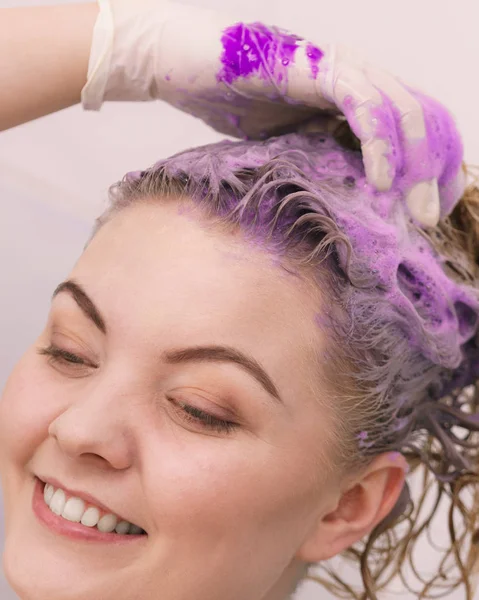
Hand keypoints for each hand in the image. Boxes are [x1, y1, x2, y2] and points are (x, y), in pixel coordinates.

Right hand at [82, 0, 464, 226]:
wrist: (182, 63)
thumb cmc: (227, 103)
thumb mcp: (284, 146)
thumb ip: (316, 164)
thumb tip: (341, 210)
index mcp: (354, 96)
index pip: (416, 126)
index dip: (433, 167)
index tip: (427, 212)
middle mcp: (356, 78)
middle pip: (425, 117)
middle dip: (435, 171)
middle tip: (428, 221)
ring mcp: (339, 68)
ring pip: (403, 109)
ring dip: (415, 163)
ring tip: (412, 211)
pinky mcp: (314, 67)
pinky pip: (361, 103)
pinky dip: (377, 143)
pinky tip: (381, 183)